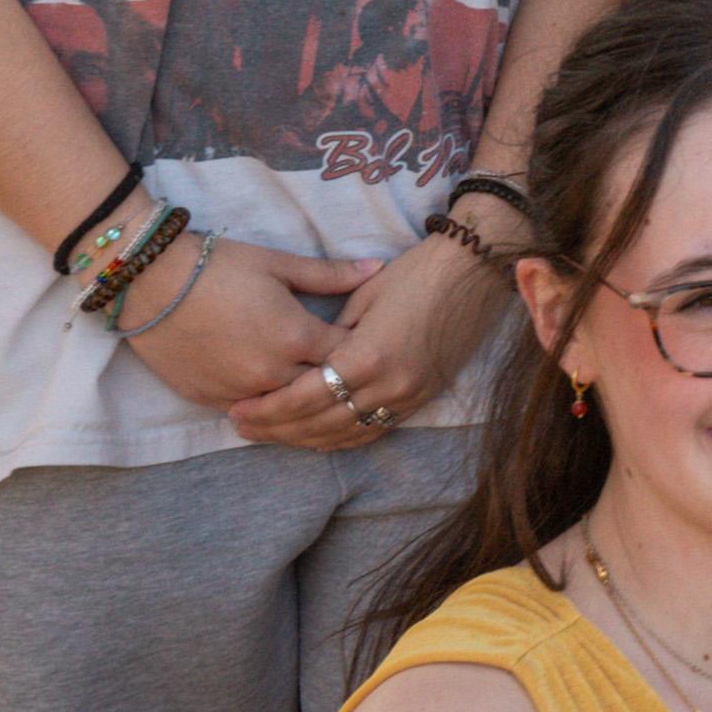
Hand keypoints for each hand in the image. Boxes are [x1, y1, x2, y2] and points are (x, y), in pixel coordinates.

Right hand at [113, 233, 356, 417]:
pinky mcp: (210, 400)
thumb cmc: (215, 266)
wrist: (149, 282)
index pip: (347, 357)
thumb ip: (330, 275)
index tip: (369, 345)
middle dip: (338, 383)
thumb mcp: (277, 264)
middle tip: (351, 374)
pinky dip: (267, 408)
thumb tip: (376, 269)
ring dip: (303, 402)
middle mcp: (271, 373)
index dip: (362, 352)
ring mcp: (240, 391)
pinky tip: (278, 400)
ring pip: (287, 411)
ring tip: (320, 393)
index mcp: (294, 337)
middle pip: (322, 391)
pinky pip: (251, 414)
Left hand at [227, 233, 501, 453]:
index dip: (268, 408)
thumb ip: (332, 334)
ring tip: (270, 435)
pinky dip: (340, 438)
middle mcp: (388, 384)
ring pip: (345, 433)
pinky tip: (314, 438)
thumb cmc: (416, 273)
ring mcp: (408, 396)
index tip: (238, 409)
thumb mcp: (364, 295)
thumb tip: (304, 359)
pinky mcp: (421, 399)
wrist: (473, 273)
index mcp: (366, 355)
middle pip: (320, 422)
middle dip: (276, 429)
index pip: (305, 396)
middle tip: (243, 427)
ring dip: (304, 438)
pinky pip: (372, 430)